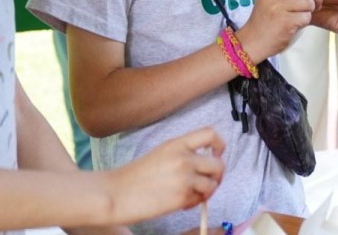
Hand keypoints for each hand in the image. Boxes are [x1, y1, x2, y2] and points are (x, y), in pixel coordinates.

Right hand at [105, 128, 224, 223]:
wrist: (118, 193)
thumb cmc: (136, 175)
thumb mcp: (161, 153)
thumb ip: (183, 154)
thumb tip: (205, 163)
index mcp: (177, 144)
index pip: (210, 134)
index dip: (219, 144)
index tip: (216, 154)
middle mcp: (184, 158)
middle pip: (218, 164)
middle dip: (217, 175)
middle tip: (208, 181)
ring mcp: (184, 178)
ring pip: (213, 184)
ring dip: (207, 191)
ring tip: (192, 194)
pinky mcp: (182, 197)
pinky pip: (200, 200)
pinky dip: (195, 202)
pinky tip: (182, 203)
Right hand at [237, 0, 320, 61]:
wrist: (252, 42)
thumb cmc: (265, 20)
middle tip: (314, 5)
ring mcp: (278, 7)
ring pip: (308, 1)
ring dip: (311, 10)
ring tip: (302, 15)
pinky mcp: (285, 22)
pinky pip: (306, 16)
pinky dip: (305, 22)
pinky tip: (297, 25)